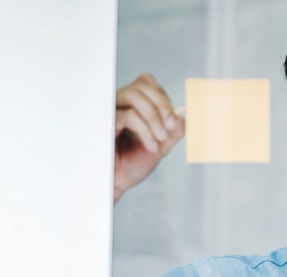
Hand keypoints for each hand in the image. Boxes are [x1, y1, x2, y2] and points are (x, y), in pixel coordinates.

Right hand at [114, 73, 184, 202]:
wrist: (118, 183)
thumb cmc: (133, 164)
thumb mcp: (162, 145)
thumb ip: (175, 130)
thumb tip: (184, 115)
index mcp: (131, 105)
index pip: (146, 82)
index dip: (163, 96)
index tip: (172, 120)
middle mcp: (118, 104)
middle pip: (141, 84)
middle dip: (162, 105)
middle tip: (171, 127)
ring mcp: (109, 112)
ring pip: (133, 95)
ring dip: (154, 117)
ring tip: (161, 139)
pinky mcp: (103, 124)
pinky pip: (128, 116)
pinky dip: (146, 131)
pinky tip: (151, 147)